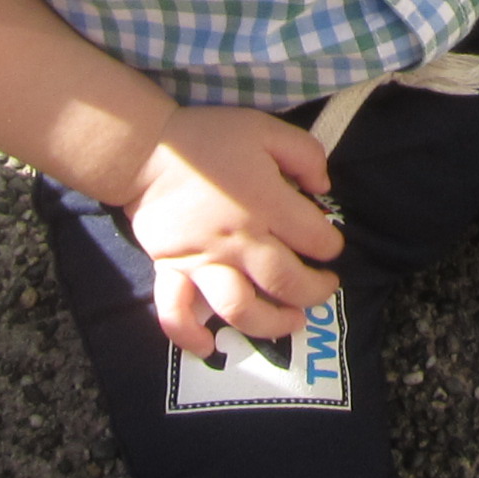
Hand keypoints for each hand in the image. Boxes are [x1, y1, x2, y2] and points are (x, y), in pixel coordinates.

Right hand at [124, 105, 345, 355]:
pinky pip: (176, 313)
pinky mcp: (171, 271)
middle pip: (286, 282)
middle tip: (325, 288)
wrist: (147, 150)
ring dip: (271, 324)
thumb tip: (324, 188)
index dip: (331, 244)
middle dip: (315, 291)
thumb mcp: (267, 128)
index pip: (314, 238)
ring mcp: (203, 262)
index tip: (331, 243)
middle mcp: (238, 242)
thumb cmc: (211, 138)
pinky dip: (189, 337)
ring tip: (292, 322)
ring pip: (241, 308)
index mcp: (266, 204)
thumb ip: (304, 154)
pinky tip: (208, 349)